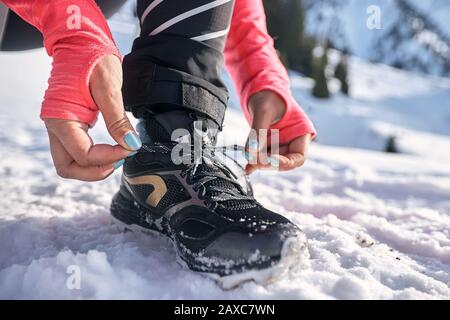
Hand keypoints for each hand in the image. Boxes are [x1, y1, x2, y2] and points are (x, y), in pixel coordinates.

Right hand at [45, 55, 140, 180]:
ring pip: (71, 163)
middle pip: (69, 167)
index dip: (109, 157)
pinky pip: (76, 151)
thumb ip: (118, 120)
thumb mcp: (109, 88)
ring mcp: (60, 127)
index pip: (83, 154)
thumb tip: (131, 144)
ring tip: (118, 155)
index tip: (131, 148)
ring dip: (94, 166)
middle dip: (95, 170)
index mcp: (60, 117)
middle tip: (121, 159)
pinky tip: (111, 148)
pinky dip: (93, 156)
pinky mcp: (69, 125)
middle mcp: (55, 126)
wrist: (81, 43)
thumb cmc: (93, 59)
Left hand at [245, 91, 309, 174]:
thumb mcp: (263, 111)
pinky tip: (246, 167)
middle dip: (268, 163)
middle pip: (283, 162)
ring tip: (248, 161)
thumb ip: (258, 132)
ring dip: (259, 163)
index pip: (299, 157)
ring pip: (270, 161)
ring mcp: (279, 144)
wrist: (260, 91)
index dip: (286, 163)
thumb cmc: (268, 96)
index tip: (271, 160)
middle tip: (253, 160)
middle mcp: (291, 141)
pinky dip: (253, 162)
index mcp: (300, 132)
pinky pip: (261, 157)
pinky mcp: (267, 145)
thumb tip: (251, 153)